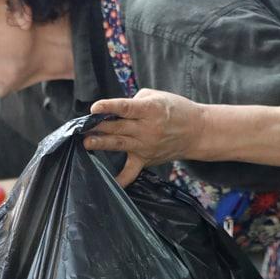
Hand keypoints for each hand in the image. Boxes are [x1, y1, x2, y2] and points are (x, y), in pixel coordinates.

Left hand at [87, 89, 208, 186]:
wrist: (197, 131)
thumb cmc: (176, 109)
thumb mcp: (157, 96)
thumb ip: (134, 100)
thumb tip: (115, 109)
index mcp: (150, 110)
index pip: (126, 108)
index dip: (109, 107)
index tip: (94, 108)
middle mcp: (147, 129)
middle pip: (118, 127)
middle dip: (98, 126)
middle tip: (81, 126)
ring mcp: (146, 145)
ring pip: (119, 144)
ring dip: (101, 144)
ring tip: (87, 143)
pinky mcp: (146, 159)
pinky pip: (131, 172)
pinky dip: (121, 179)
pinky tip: (108, 182)